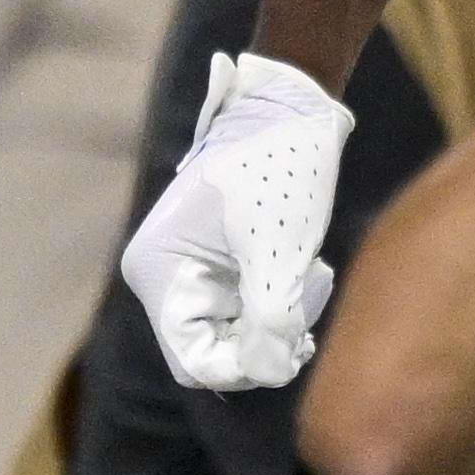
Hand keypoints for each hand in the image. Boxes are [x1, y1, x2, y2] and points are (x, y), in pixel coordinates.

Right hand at [120, 50, 354, 389]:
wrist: (293, 105)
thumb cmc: (280, 167)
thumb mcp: (279, 245)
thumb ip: (272, 315)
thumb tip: (272, 370)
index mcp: (160, 272)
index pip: (194, 360)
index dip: (245, 365)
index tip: (294, 341)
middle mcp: (166, 277)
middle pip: (216, 351)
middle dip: (269, 337)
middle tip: (311, 292)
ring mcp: (193, 270)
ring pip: (238, 333)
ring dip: (283, 316)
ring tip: (315, 273)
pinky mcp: (222, 263)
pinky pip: (249, 309)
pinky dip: (283, 301)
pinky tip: (310, 270)